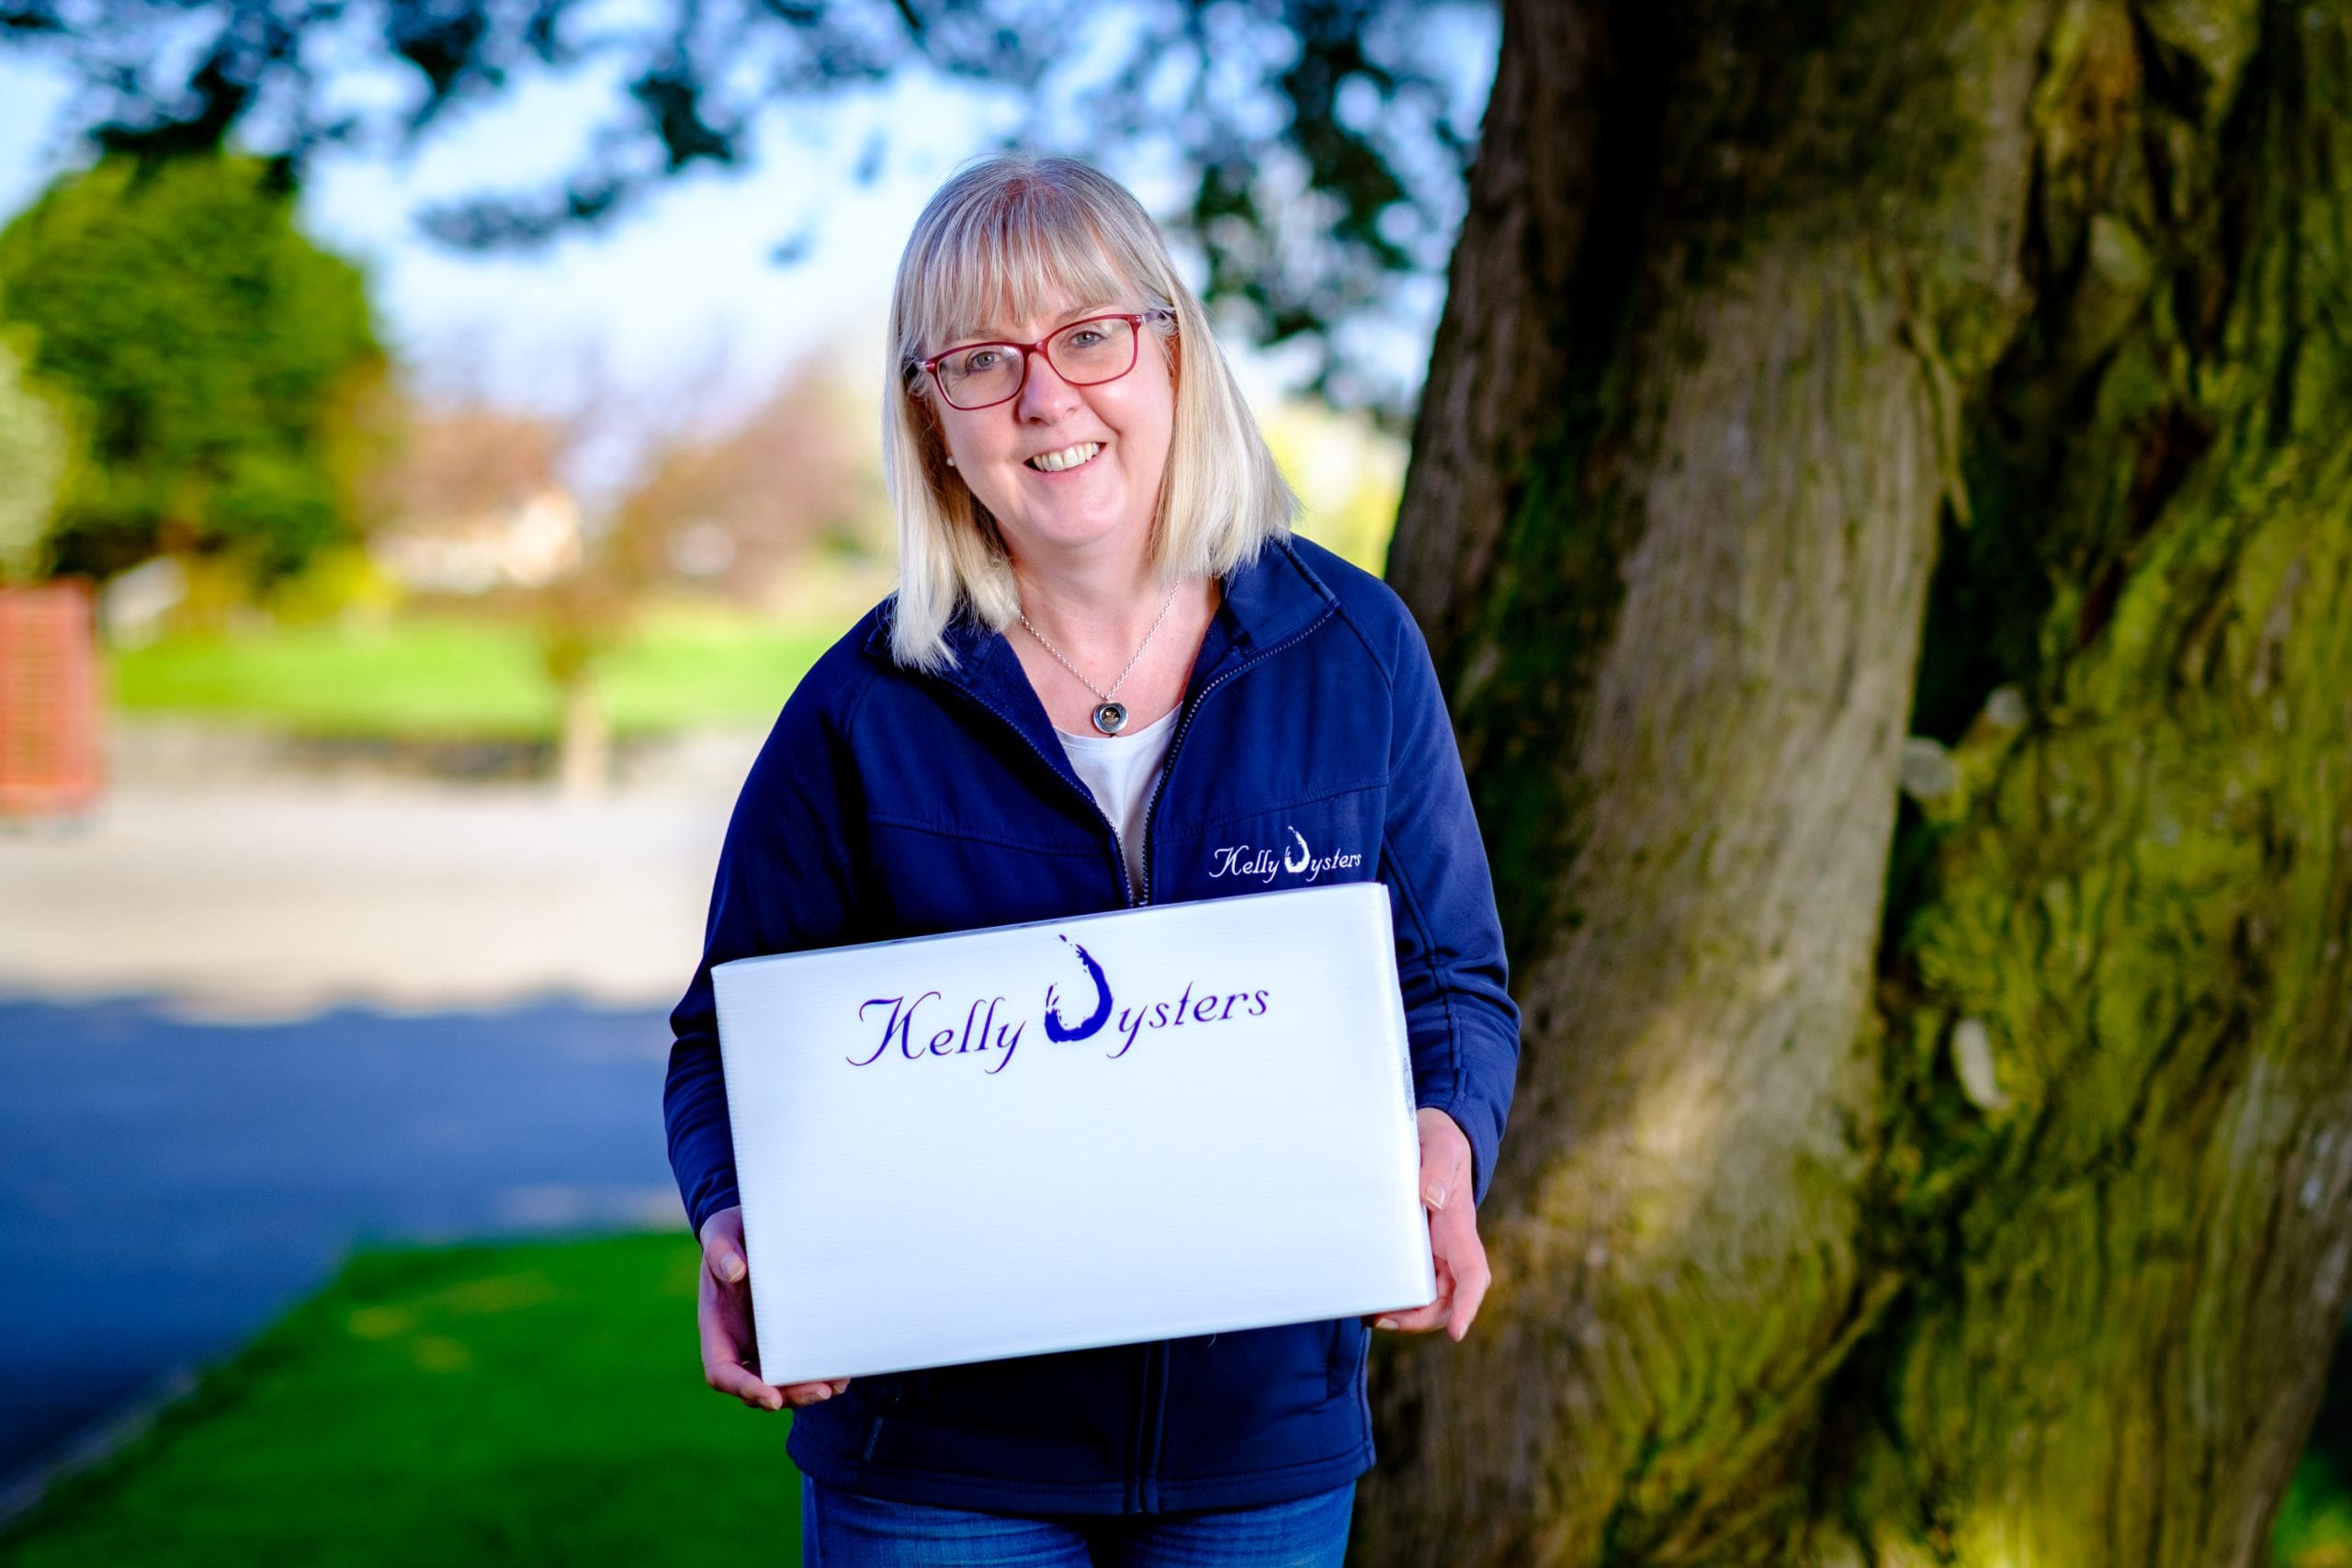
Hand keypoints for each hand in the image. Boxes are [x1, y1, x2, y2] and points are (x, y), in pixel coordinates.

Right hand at [698, 1205, 849, 1410]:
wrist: (755, 1227)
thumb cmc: (733, 1231)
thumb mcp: (721, 1232)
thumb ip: (721, 1250)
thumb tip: (735, 1271)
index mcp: (717, 1326)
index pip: (722, 1372)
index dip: (744, 1387)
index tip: (770, 1396)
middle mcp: (739, 1342)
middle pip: (757, 1386)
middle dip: (787, 1395)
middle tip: (820, 1391)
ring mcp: (764, 1342)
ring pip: (781, 1382)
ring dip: (806, 1390)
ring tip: (837, 1384)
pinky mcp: (788, 1335)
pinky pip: (800, 1362)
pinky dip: (819, 1371)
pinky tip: (842, 1371)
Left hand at [1371, 1109, 1490, 1341]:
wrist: (1433, 1137)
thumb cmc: (1440, 1141)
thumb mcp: (1441, 1145)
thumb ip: (1437, 1168)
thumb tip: (1431, 1198)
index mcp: (1459, 1228)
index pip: (1472, 1274)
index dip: (1467, 1305)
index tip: (1456, 1333)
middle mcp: (1450, 1247)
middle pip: (1449, 1298)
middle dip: (1424, 1319)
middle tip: (1387, 1322)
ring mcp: (1433, 1251)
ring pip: (1429, 1298)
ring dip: (1407, 1315)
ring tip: (1373, 1316)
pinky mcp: (1414, 1249)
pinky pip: (1410, 1282)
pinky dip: (1395, 1298)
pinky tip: (1371, 1301)